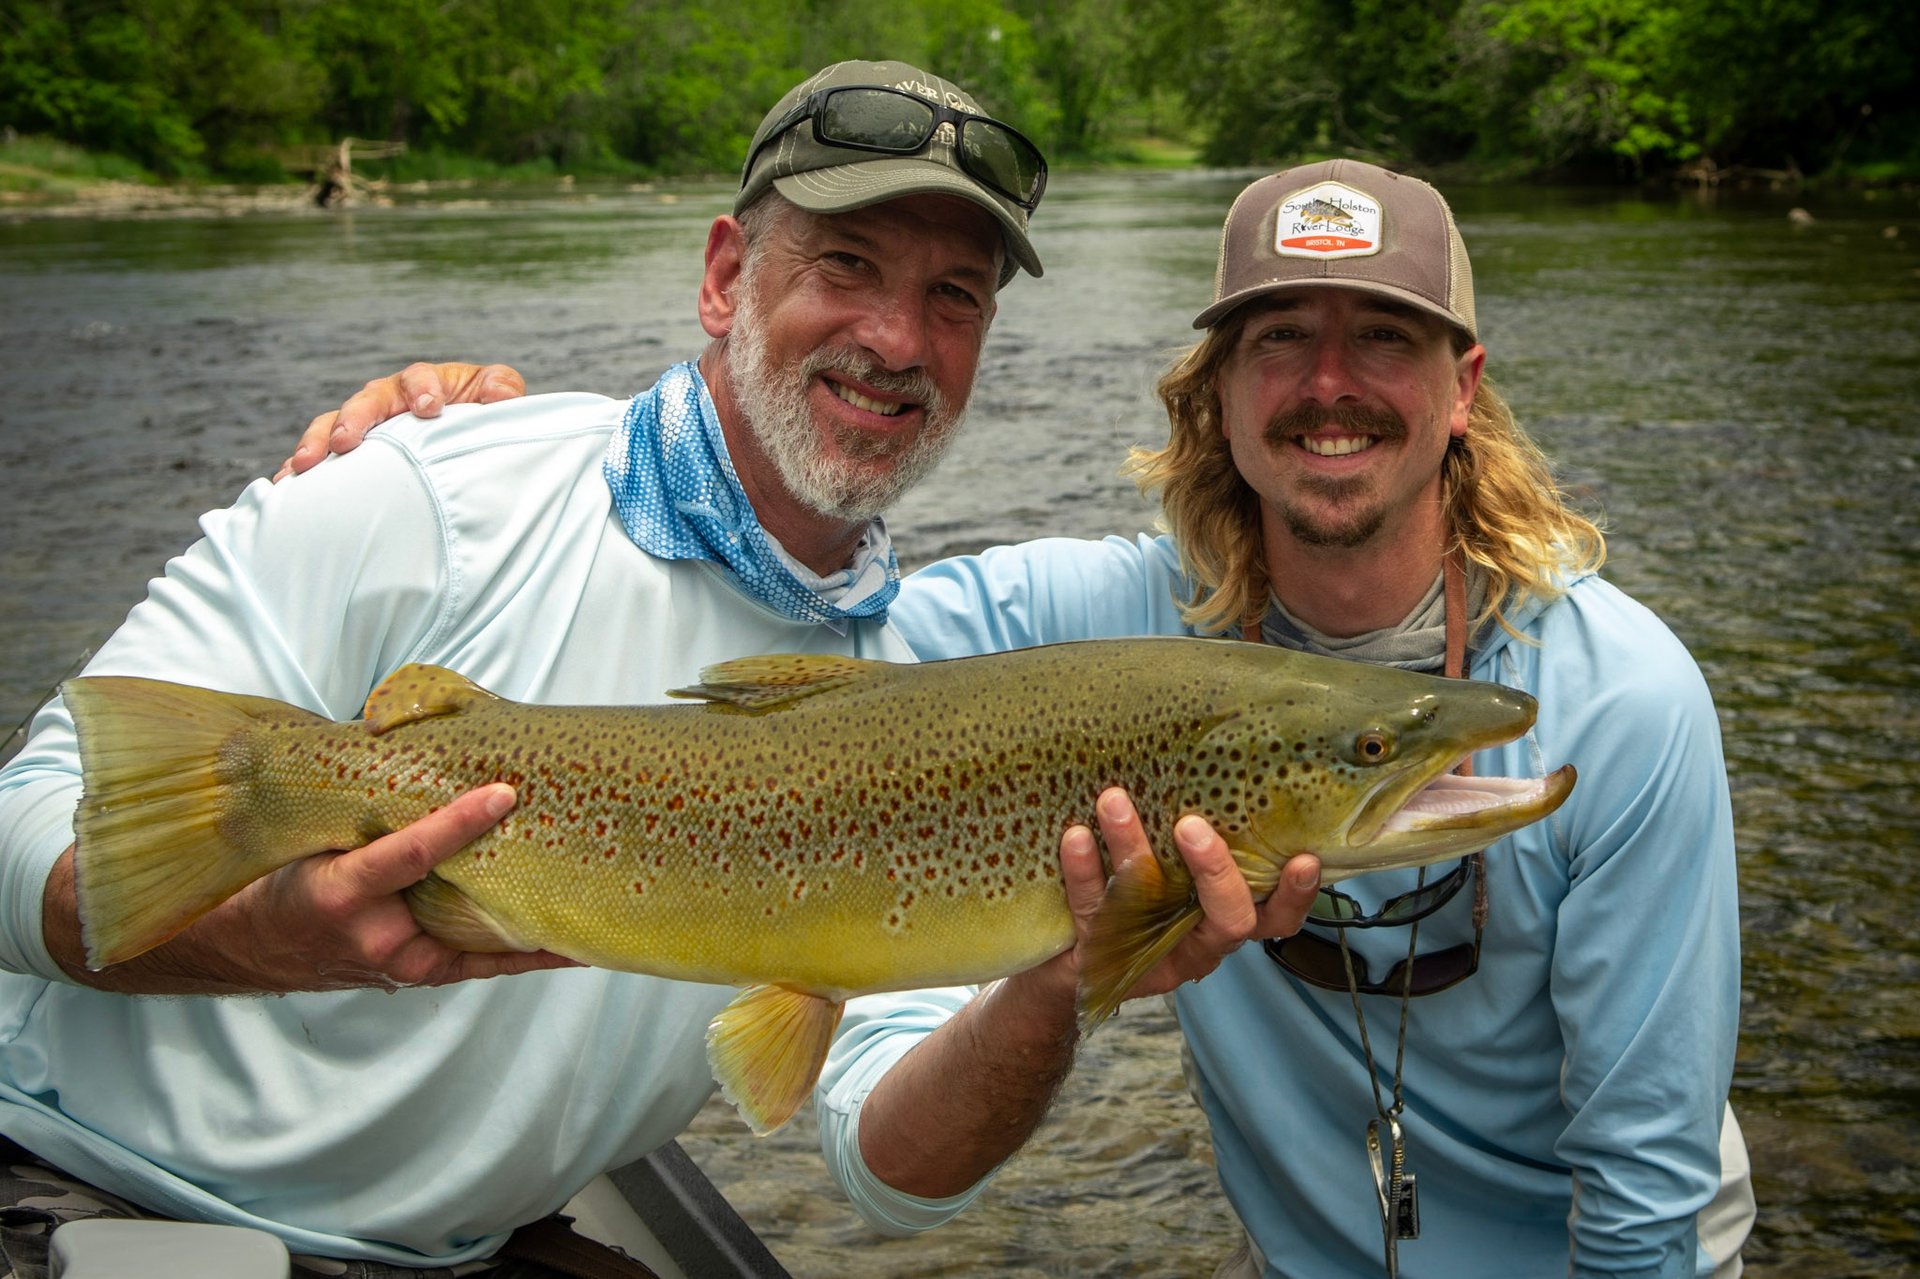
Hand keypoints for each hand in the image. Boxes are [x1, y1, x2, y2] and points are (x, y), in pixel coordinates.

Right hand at [52, 784, 579, 994]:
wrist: (227, 947)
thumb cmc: (264, 876)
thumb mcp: (294, 831)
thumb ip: (348, 792)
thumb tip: (392, 721)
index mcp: (341, 892)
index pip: (410, 852)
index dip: (458, 821)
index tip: (502, 792)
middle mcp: (376, 936)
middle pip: (463, 898)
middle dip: (519, 873)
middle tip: (581, 847)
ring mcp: (401, 962)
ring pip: (482, 936)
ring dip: (536, 918)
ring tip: (598, 893)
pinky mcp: (416, 974)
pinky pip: (481, 963)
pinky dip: (524, 952)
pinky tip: (571, 941)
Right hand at [274, 361, 527, 480]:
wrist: (465, 435)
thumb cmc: (480, 412)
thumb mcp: (495, 395)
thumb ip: (500, 388)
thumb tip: (503, 395)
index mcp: (425, 383)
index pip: (420, 379)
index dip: (423, 390)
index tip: (430, 409)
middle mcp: (388, 399)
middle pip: (366, 402)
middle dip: (355, 419)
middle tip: (347, 441)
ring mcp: (364, 424)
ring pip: (333, 426)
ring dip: (318, 443)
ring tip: (304, 465)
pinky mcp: (349, 450)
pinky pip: (320, 455)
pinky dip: (302, 467)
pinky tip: (286, 485)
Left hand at [849, 788, 1318, 1196]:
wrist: (1063, 959)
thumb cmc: (1137, 889)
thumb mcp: (1174, 863)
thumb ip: (1202, 826)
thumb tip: (1225, 740)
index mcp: (1224, 920)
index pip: (1277, 918)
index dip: (1297, 895)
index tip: (1304, 855)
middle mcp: (1194, 945)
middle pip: (1228, 923)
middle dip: (1216, 873)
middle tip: (1193, 826)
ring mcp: (1145, 956)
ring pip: (1148, 912)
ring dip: (1133, 853)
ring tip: (1113, 800)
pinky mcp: (1096, 959)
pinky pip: (1090, 914)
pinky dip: (1083, 872)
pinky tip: (1074, 836)